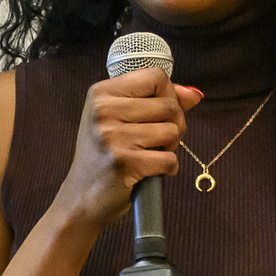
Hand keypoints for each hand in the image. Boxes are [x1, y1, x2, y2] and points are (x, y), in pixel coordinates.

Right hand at [51, 68, 203, 230]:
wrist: (81, 198)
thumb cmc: (104, 156)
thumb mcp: (120, 119)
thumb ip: (157, 101)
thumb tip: (194, 95)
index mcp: (101, 94)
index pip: (155, 77)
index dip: (168, 95)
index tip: (159, 113)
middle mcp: (103, 111)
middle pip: (169, 104)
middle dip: (174, 124)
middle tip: (155, 140)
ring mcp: (112, 137)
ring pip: (172, 131)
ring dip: (170, 147)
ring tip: (149, 154)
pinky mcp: (124, 163)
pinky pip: (170, 159)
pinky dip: (167, 168)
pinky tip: (150, 171)